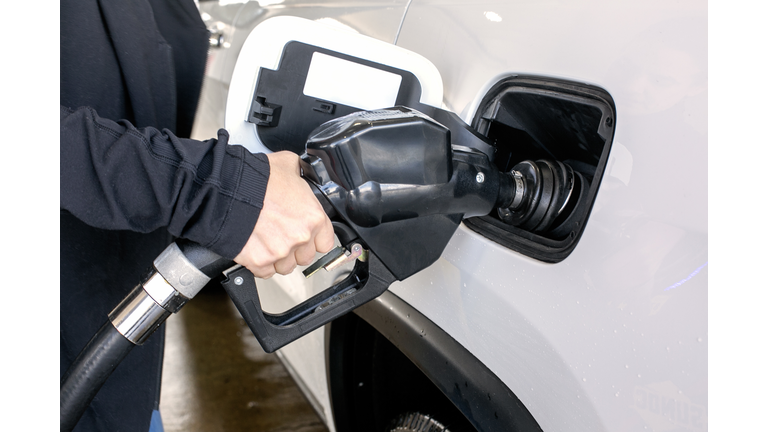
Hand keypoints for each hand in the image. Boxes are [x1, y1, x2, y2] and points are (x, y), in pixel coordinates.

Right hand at [234, 151, 334, 277]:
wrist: (227, 190)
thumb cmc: (255, 178)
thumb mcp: (287, 164)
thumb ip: (299, 174)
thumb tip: (299, 173)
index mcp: (313, 217)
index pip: (326, 242)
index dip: (314, 238)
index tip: (306, 236)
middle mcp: (300, 237)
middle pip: (305, 257)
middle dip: (295, 248)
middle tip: (281, 234)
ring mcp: (281, 252)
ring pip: (286, 267)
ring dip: (278, 258)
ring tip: (267, 241)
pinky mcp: (260, 261)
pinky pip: (266, 272)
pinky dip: (260, 263)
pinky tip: (256, 248)